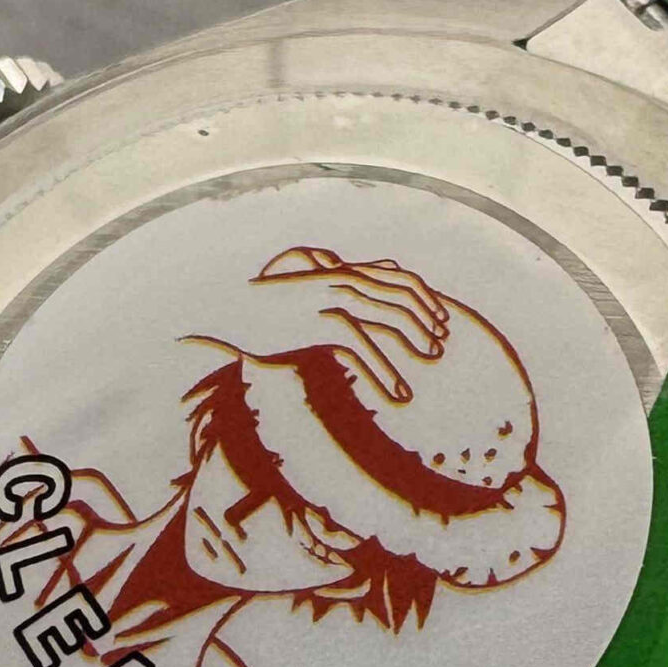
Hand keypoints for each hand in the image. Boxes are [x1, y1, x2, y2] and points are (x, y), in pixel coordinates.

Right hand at [188, 246, 450, 404]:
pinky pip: (360, 349)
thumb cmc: (264, 304)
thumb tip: (354, 298)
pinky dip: (384, 372)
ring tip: (430, 362)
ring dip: (413, 342)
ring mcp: (331, 301)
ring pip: (386, 320)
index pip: (399, 279)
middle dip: (425, 321)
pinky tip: (398, 393)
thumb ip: (334, 294)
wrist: (226, 305)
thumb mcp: (304, 293)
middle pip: (400, 298)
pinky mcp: (318, 325)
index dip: (425, 298)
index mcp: (343, 273)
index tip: (442, 320)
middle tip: (441, 346)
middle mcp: (342, 281)